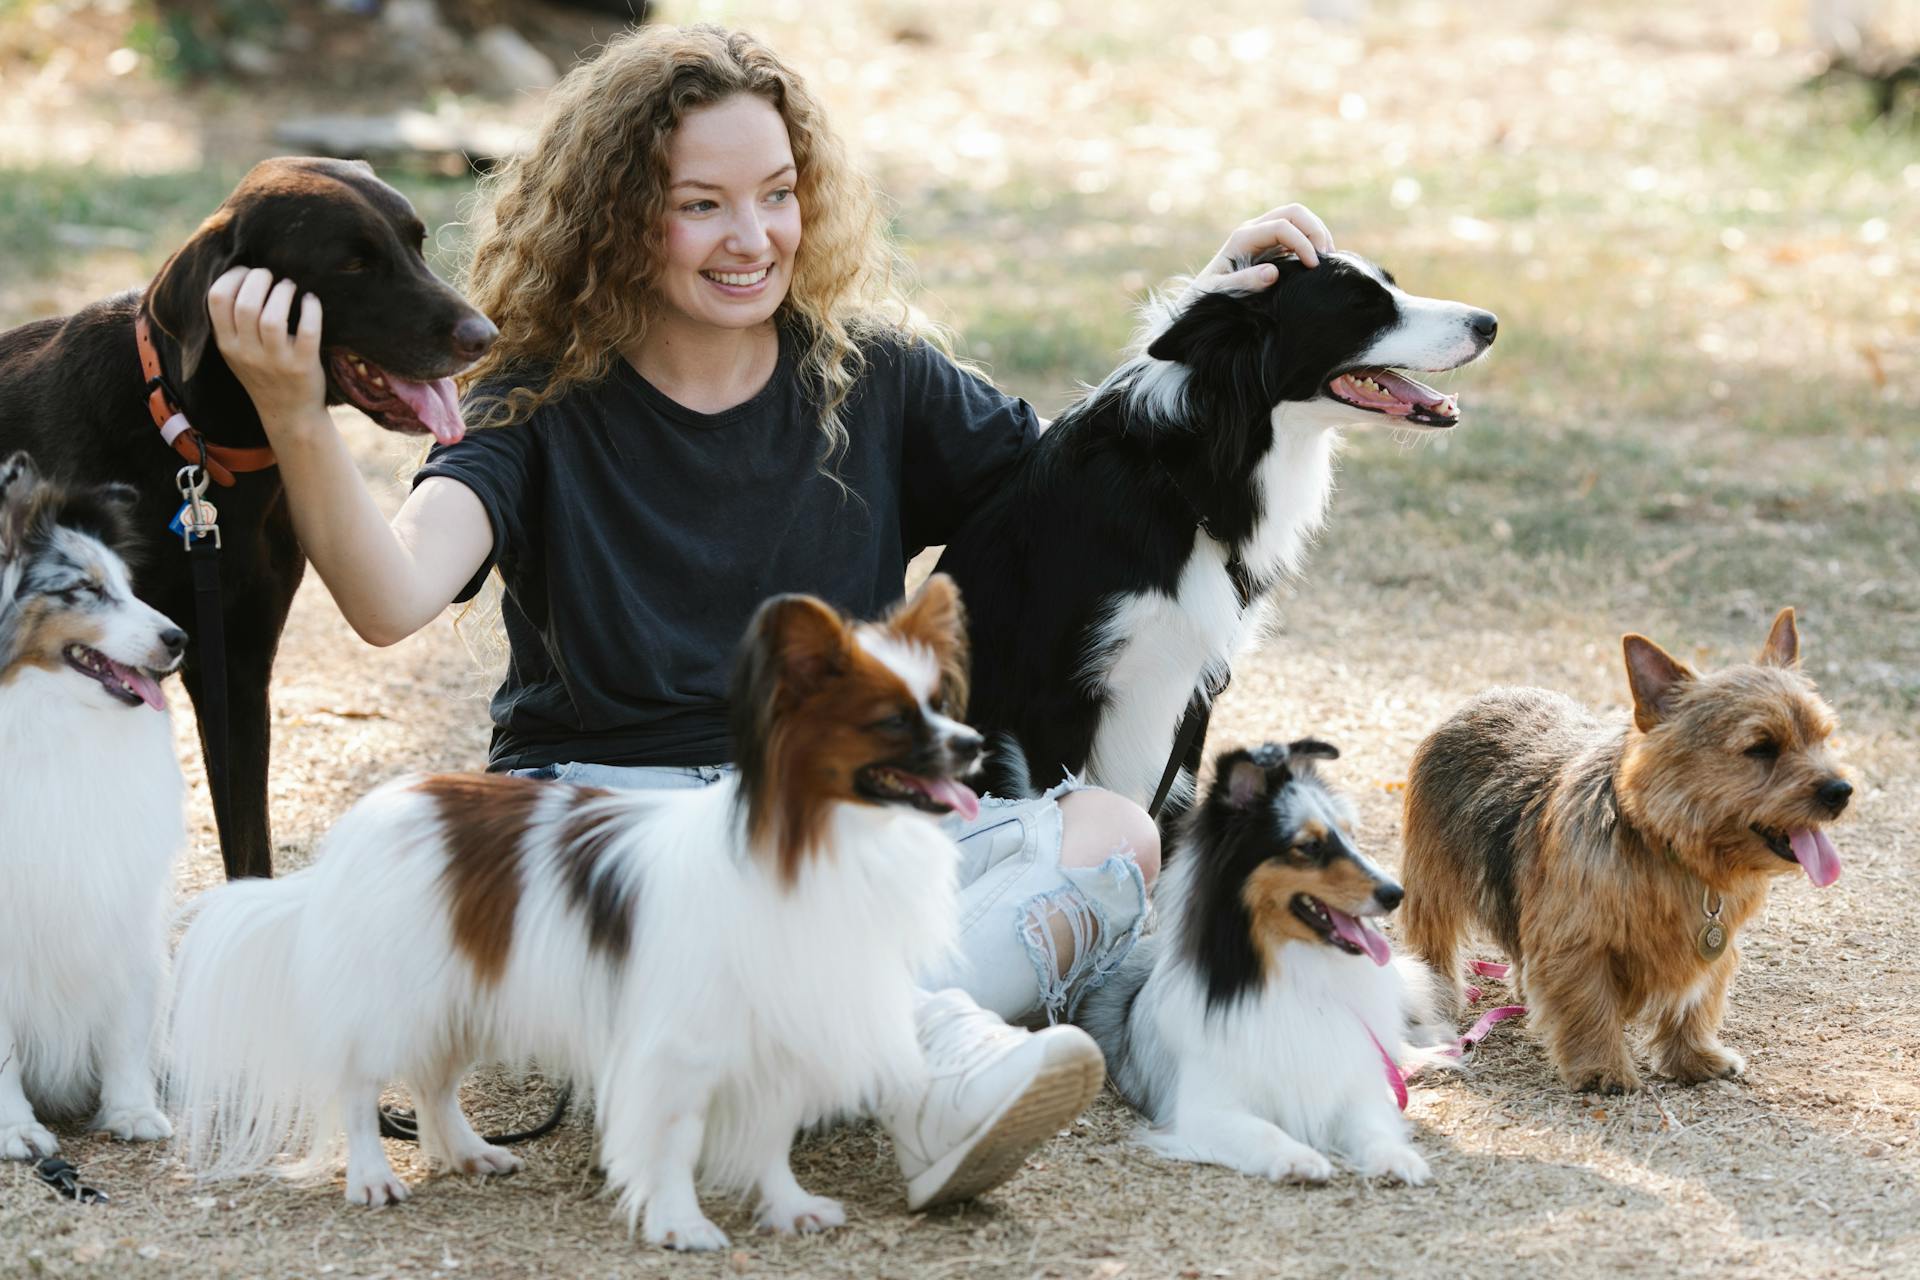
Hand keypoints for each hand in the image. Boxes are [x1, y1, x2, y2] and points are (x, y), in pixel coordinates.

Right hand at [206, 266, 326, 428]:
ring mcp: (275, 361)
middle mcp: (247, 353)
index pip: (217, 299)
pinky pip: (307, 331)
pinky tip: (311, 300)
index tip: (246, 271)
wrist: (288, 413)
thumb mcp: (235, 351)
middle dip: (258, 279)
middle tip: (271, 276)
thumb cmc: (262, 373)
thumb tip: (240, 274)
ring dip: (282, 292)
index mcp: (226, 344)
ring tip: (289, 286)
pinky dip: (311, 310)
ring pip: (272, 317)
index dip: (232, 276)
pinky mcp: (303, 366)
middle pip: (245, 304)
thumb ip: (231, 321)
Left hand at [1192, 203, 1334, 292]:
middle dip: (1315, 230)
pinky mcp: (1272, 244)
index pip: (1282, 226)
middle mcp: (1255, 229)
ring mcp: (1264, 234)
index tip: (1314, 267)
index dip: (1302, 243)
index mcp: (1243, 237)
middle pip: (1295, 212)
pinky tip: (1319, 262)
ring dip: (1318, 233)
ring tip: (1328, 260)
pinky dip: (1313, 241)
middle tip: (1327, 258)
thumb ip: (1244, 282)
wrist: (1202, 297)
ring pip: (1299, 218)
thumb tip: (1272, 273)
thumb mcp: (1221, 292)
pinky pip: (1298, 232)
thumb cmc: (1209, 296)